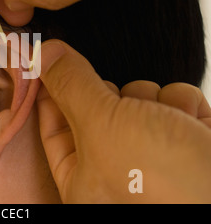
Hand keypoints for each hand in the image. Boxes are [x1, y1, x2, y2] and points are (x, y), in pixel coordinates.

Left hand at [37, 40, 210, 202]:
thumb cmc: (159, 177)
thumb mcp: (103, 125)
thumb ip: (71, 85)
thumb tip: (43, 53)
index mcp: (82, 181)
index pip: (52, 127)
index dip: (50, 93)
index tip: (50, 60)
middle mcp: (114, 169)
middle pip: (96, 107)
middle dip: (111, 98)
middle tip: (122, 108)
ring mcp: (151, 154)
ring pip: (135, 99)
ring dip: (150, 102)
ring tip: (165, 123)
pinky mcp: (185, 139)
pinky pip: (170, 102)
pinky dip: (181, 106)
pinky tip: (192, 124)